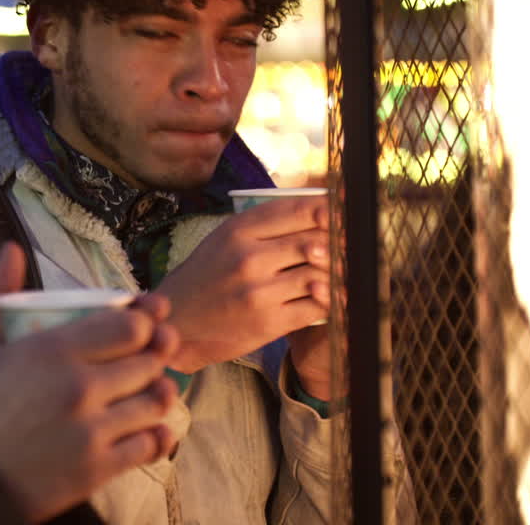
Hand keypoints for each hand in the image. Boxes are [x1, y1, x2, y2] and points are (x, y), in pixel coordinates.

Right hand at [0, 243, 180, 521]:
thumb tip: (11, 248)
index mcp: (53, 350)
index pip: (131, 327)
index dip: (145, 322)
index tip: (143, 323)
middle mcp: (79, 387)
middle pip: (149, 361)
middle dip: (156, 355)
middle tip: (151, 355)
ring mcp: (91, 430)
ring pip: (154, 403)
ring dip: (158, 394)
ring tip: (152, 391)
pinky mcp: (97, 469)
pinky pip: (149, 446)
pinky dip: (157, 436)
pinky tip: (151, 430)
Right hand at [157, 195, 329, 372]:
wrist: (177, 321)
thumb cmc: (207, 275)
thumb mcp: (226, 238)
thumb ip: (266, 224)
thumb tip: (321, 207)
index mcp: (239, 230)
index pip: (300, 210)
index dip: (332, 210)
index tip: (345, 212)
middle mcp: (249, 258)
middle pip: (317, 241)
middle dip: (340, 243)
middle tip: (351, 246)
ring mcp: (259, 292)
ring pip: (321, 275)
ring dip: (338, 274)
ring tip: (343, 271)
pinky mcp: (269, 323)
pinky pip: (317, 307)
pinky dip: (331, 301)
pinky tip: (331, 296)